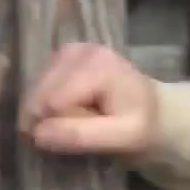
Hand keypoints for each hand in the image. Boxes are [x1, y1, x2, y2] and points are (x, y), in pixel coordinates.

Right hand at [19, 42, 157, 154]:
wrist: (154, 110)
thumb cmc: (143, 125)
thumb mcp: (123, 138)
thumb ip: (81, 136)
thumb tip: (37, 134)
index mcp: (97, 66)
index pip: (52, 104)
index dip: (60, 128)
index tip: (86, 134)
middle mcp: (79, 50)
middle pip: (40, 97)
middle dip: (54, 120)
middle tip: (87, 126)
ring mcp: (69, 50)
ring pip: (36, 94)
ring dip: (52, 113)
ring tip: (85, 116)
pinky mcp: (62, 56)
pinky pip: (39, 88)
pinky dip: (50, 104)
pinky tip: (74, 107)